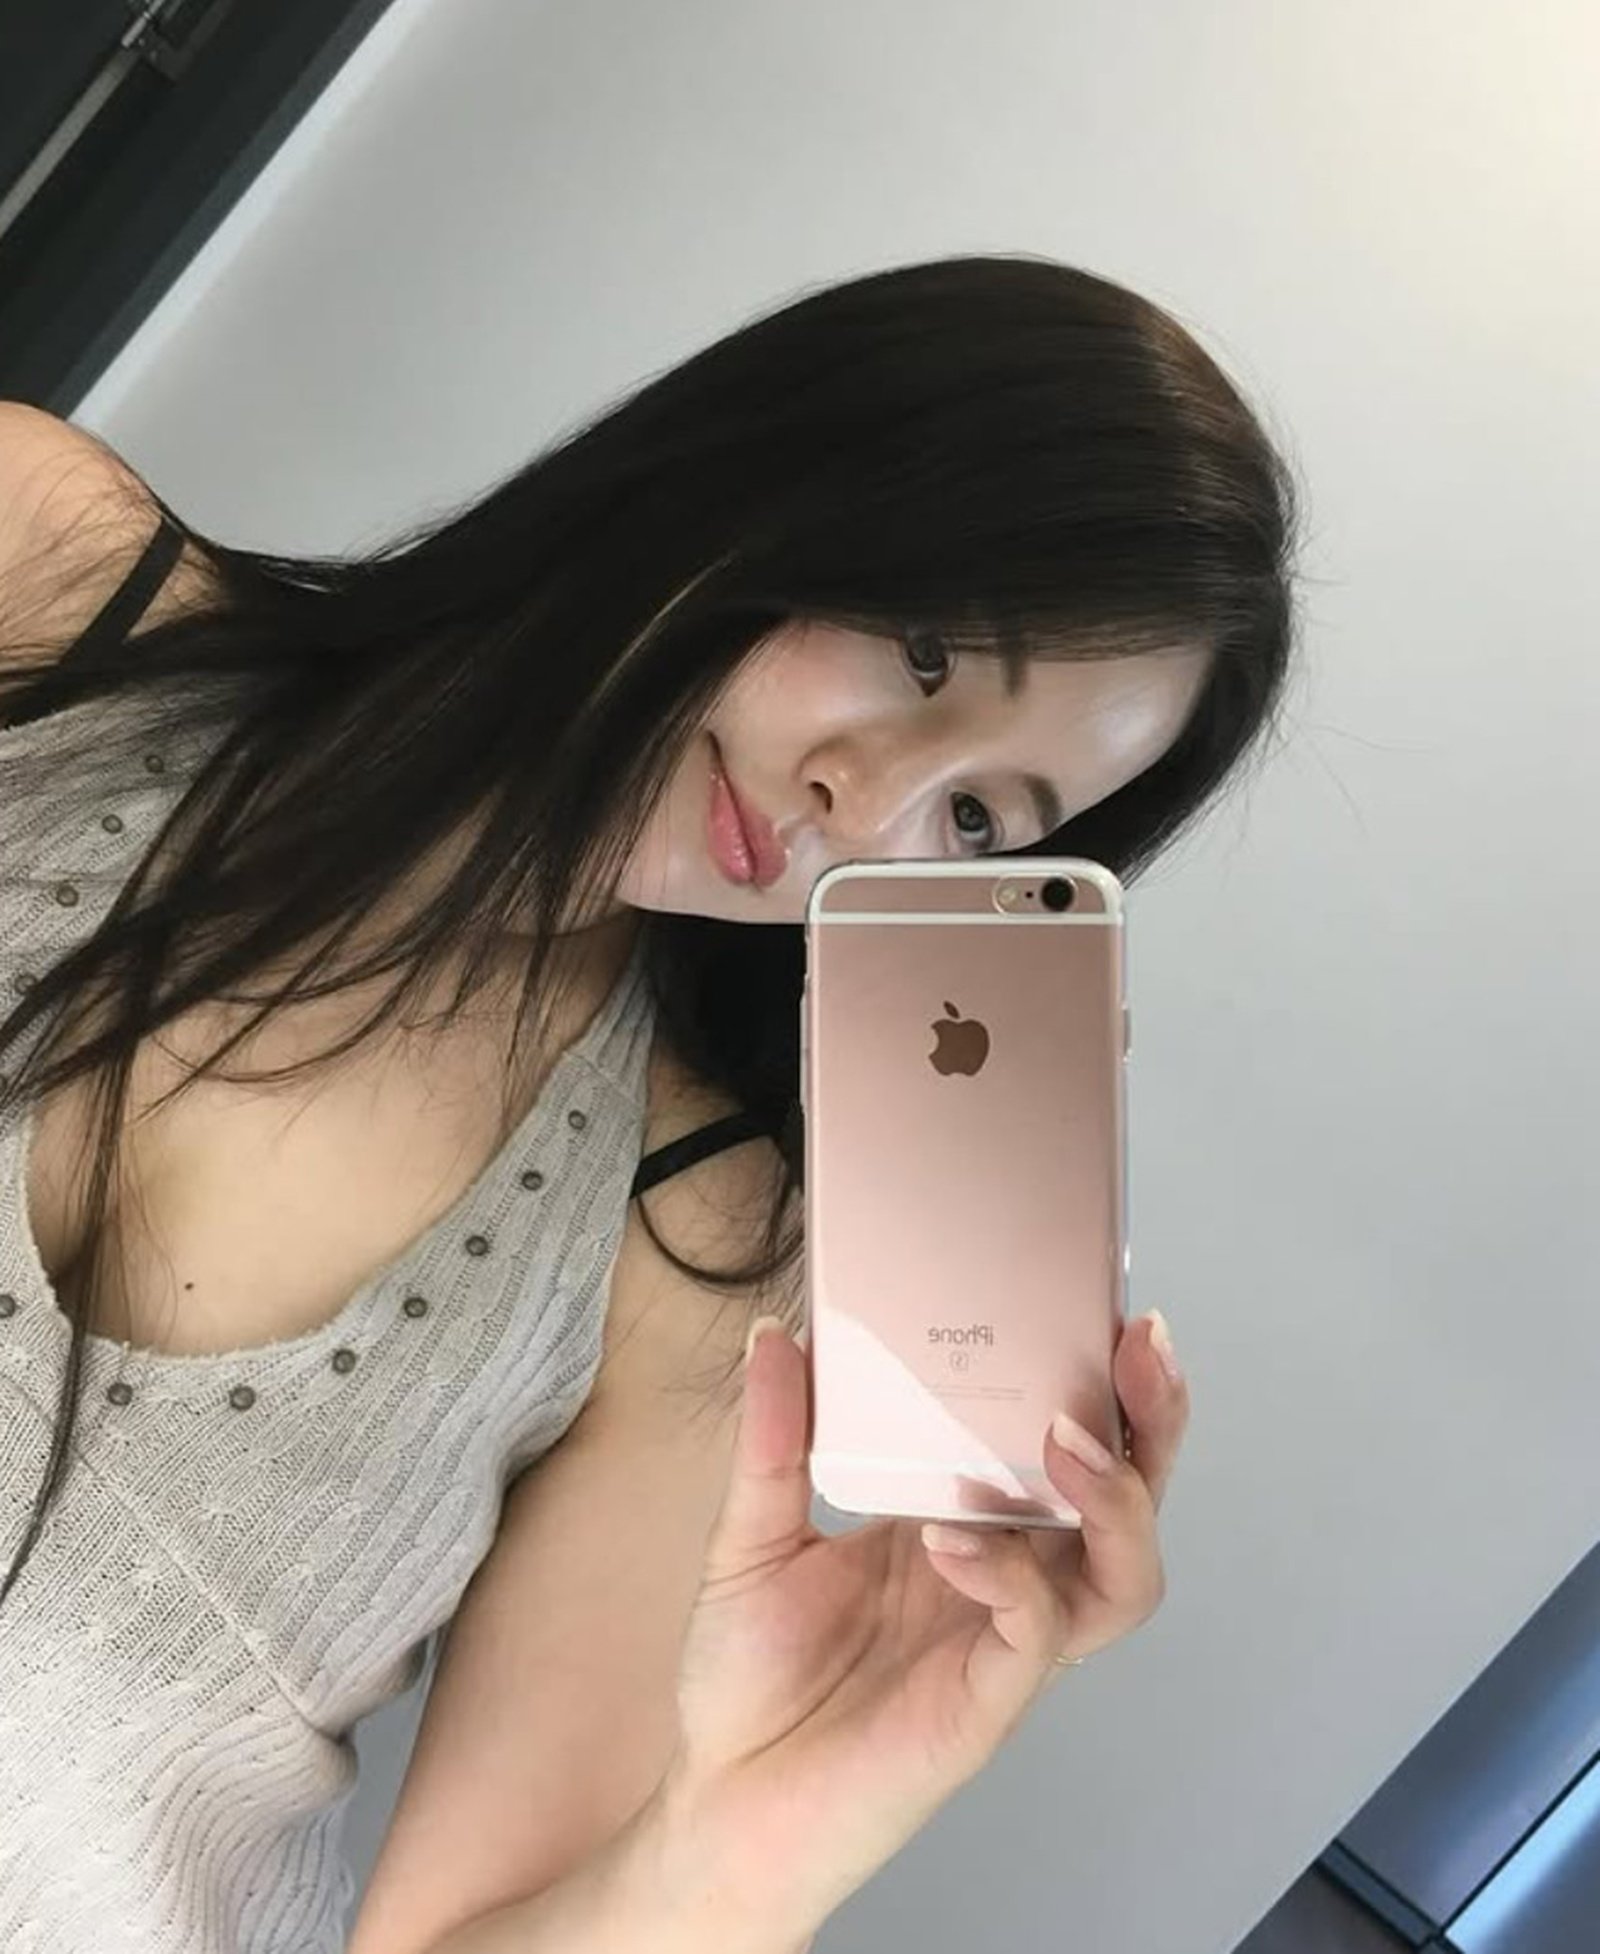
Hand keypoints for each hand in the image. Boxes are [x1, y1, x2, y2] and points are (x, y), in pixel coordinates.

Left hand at [649, 1309, 1188, 1940]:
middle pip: (1127, 1499)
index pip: (1065, 1447)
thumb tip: (777, 1336)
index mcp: (965, 1522)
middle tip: (1137, 1350)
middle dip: (1153, 1423)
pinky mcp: (986, 1703)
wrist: (720, 1802)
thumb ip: (775, 1437)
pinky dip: (1013, 1576)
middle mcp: (1005, 1577)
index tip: (1099, 1305)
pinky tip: (957, 1538)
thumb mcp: (752, 1532)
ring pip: (1122, 1575)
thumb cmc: (752, 1678)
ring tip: (1069, 1438)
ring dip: (1116, 1500)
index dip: (1102, 1384)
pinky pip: (1038, 1634)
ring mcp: (1004, 1642)